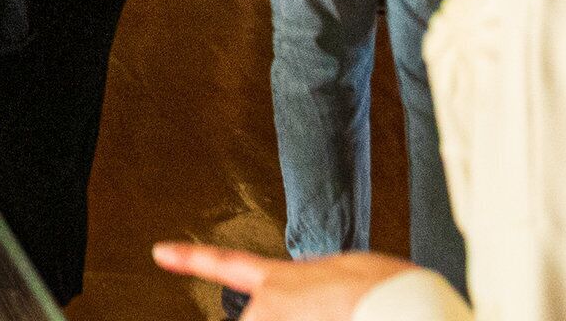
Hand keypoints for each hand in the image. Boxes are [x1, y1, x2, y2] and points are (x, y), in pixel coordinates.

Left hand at [151, 243, 420, 317]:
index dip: (191, 259)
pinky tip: (337, 316)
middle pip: (256, 318)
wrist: (404, 310)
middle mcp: (268, 308)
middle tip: (330, 312)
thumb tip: (309, 294)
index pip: (227, 264)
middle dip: (287, 317)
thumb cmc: (387, 293)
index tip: (161, 252)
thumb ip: (313, 281)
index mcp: (282, 279)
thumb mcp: (348, 268)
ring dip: (307, 317)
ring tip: (341, 314)